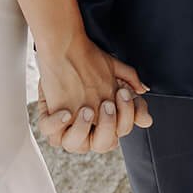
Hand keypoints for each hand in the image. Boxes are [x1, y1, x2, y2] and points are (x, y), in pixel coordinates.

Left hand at [35, 36, 152, 152]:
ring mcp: (68, 126)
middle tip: (107, 104)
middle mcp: (88, 128)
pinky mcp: (49, 119)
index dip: (126, 115)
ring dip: (82, 130)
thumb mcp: (112, 70)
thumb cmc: (86, 61)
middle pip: (102, 145)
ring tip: (85, 109)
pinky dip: (57, 125)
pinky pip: (50, 134)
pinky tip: (65, 112)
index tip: (123, 93)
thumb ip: (130, 81)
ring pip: (74, 145)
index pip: (121, 130)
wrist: (62, 47)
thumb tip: (143, 91)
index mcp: (105, 121)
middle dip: (107, 125)